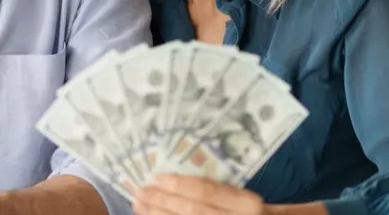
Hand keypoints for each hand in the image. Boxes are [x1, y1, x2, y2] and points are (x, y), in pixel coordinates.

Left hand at [134, 175, 267, 214]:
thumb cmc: (249, 213)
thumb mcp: (241, 199)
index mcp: (245, 203)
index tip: (154, 177)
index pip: (205, 191)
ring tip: (139, 206)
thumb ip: (216, 192)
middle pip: (192, 210)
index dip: (177, 183)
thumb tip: (173, 181)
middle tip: (140, 191)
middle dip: (162, 200)